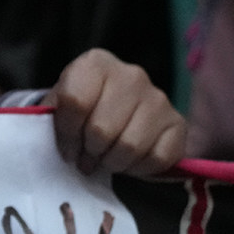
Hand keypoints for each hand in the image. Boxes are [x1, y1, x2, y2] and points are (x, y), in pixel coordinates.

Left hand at [47, 48, 186, 176]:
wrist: (114, 106)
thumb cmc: (81, 107)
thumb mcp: (59, 103)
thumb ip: (54, 118)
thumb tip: (63, 147)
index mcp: (95, 63)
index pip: (74, 102)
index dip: (66, 133)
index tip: (66, 148)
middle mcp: (131, 75)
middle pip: (102, 128)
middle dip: (89, 151)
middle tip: (86, 158)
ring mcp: (159, 98)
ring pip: (130, 146)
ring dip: (112, 163)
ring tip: (104, 160)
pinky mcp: (178, 123)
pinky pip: (157, 159)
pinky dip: (138, 170)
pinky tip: (129, 162)